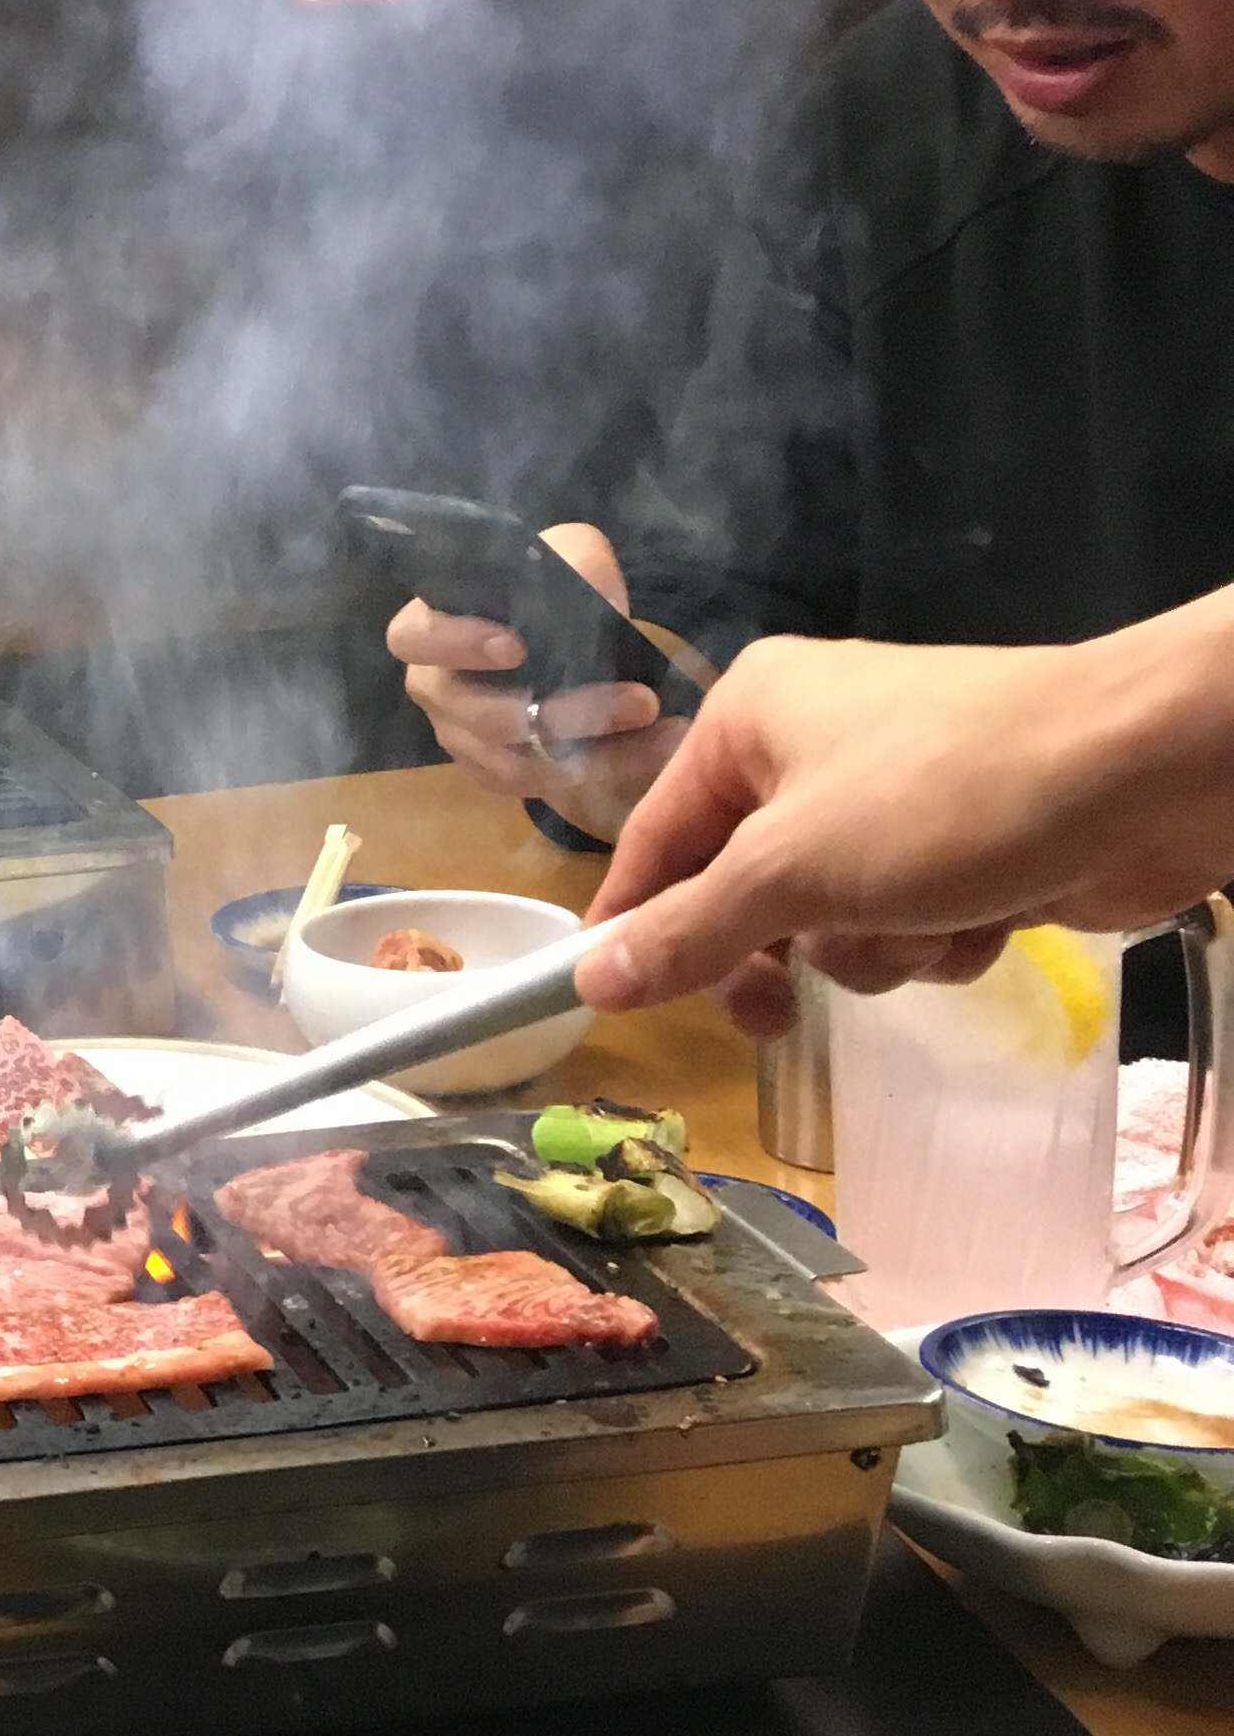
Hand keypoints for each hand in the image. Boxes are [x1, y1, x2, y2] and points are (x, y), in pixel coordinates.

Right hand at [385, 521, 685, 844]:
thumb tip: (588, 589)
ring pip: (518, 764)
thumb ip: (576, 562)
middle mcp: (437, 690)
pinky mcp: (497, 775)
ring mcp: (462, 740)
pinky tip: (655, 749)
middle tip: (639, 700)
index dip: (456, 645)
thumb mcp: (570, 557)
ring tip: (664, 729)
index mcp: (431, 630)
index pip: (414, 638)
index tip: (517, 646)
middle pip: (481, 718)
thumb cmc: (555, 593)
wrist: (573, 641)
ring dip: (599, 752)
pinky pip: (544, 787)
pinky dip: (605, 771)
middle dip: (565, 714)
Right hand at [579, 615, 1233, 1033]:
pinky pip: (910, 917)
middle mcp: (813, 745)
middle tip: (771, 1018)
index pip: (657, 835)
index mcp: (752, 717)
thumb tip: (588, 983)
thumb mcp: (792, 872)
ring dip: (874, 946)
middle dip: (778, 948)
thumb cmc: (942, 799)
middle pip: (745, 886)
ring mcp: (895, 795)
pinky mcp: (966, 840)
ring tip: (925, 925)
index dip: (633, 921)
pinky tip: (984, 919)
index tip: (608, 999)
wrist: (1147, 773)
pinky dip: (938, 935)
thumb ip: (686, 934)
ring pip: (834, 916)